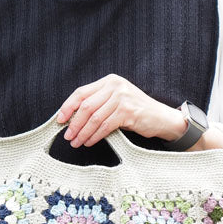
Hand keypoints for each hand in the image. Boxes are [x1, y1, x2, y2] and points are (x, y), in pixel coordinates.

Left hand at [57, 74, 185, 147]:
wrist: (162, 118)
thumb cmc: (137, 111)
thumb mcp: (116, 101)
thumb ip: (98, 104)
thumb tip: (72, 118)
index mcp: (110, 81)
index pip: (81, 92)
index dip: (68, 107)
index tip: (60, 120)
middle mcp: (116, 86)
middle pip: (86, 106)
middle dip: (74, 123)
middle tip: (68, 136)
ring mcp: (123, 98)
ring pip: (94, 118)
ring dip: (83, 132)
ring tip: (77, 142)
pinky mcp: (128, 111)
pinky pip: (105, 126)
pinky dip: (95, 136)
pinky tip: (90, 141)